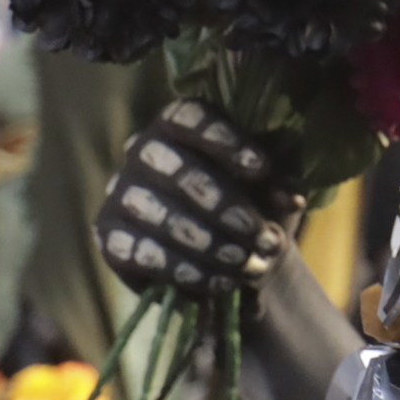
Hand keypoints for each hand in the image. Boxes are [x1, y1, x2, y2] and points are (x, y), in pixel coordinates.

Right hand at [100, 100, 301, 294]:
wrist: (230, 260)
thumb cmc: (252, 207)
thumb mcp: (272, 189)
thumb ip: (280, 182)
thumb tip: (290, 197)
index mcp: (178, 125)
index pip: (190, 118)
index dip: (224, 141)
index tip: (261, 169)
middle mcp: (141, 151)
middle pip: (175, 169)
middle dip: (223, 205)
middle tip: (259, 236)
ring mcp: (120, 194)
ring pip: (159, 214)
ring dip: (209, 244)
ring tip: (246, 265)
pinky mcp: (109, 236)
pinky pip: (140, 252)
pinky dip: (183, 269)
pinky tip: (216, 281)